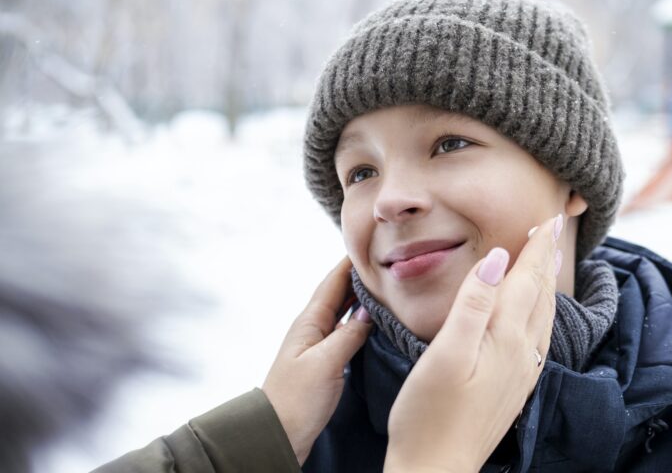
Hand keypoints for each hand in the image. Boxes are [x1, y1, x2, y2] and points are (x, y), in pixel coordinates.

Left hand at [262, 256, 371, 464]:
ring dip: (362, 298)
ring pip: (344, 312)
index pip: (332, 283)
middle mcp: (313, 328)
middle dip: (359, 277)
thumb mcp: (326, 363)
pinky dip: (361, 322)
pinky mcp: (325, 362)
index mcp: (310, 322)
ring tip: (386, 286)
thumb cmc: (296, 399)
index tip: (369, 244)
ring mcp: (319, 345)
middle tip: (385, 262)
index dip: (349, 263)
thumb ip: (349, 334)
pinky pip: (347, 332)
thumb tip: (370, 310)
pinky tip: (375, 323)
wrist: (278, 434)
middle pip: (339, 294)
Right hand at [384, 215, 560, 472]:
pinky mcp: (513, 387)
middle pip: (540, 294)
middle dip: (547, 258)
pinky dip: (540, 311)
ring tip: (547, 261)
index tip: (548, 217)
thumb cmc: (428, 414)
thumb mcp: (445, 353)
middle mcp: (521, 353)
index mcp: (504, 338)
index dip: (537, 247)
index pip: (526, 280)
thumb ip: (473, 305)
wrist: (436, 469)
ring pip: (542, 315)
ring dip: (546, 283)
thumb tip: (497, 259)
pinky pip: (537, 337)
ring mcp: (519, 372)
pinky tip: (535, 314)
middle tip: (555, 228)